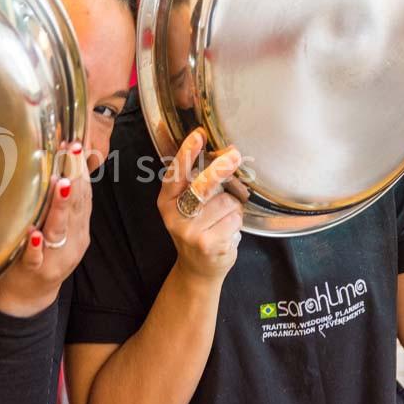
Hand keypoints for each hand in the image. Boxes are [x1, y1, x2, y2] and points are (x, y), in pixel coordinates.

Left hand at [0, 143, 91, 317]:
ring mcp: (55, 258)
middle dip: (75, 178)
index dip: (82, 170)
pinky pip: (36, 258)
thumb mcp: (61, 229)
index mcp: (79, 229)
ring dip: (60, 206)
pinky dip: (35, 246)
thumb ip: (65, 205)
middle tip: (70, 153)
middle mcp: (72, 242)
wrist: (32, 296)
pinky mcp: (36, 271)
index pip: (85, 196)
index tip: (76, 146)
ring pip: (59, 229)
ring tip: (60, 184)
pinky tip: (34, 234)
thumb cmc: (45, 256)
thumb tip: (63, 168)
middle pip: (76, 208)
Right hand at [157, 128, 246, 283]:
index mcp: (166, 201)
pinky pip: (234, 219)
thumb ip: (197, 183)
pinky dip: (236, 222)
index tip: (199, 135)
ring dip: (233, 208)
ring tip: (223, 220)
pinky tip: (226, 231)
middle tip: (234, 156)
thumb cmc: (197, 229)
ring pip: (226, 203)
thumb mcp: (187, 206)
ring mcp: (190, 231)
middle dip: (220, 169)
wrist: (198, 268)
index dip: (188, 152)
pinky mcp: (208, 244)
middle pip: (202, 185)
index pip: (176, 173)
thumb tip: (226, 154)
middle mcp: (174, 215)